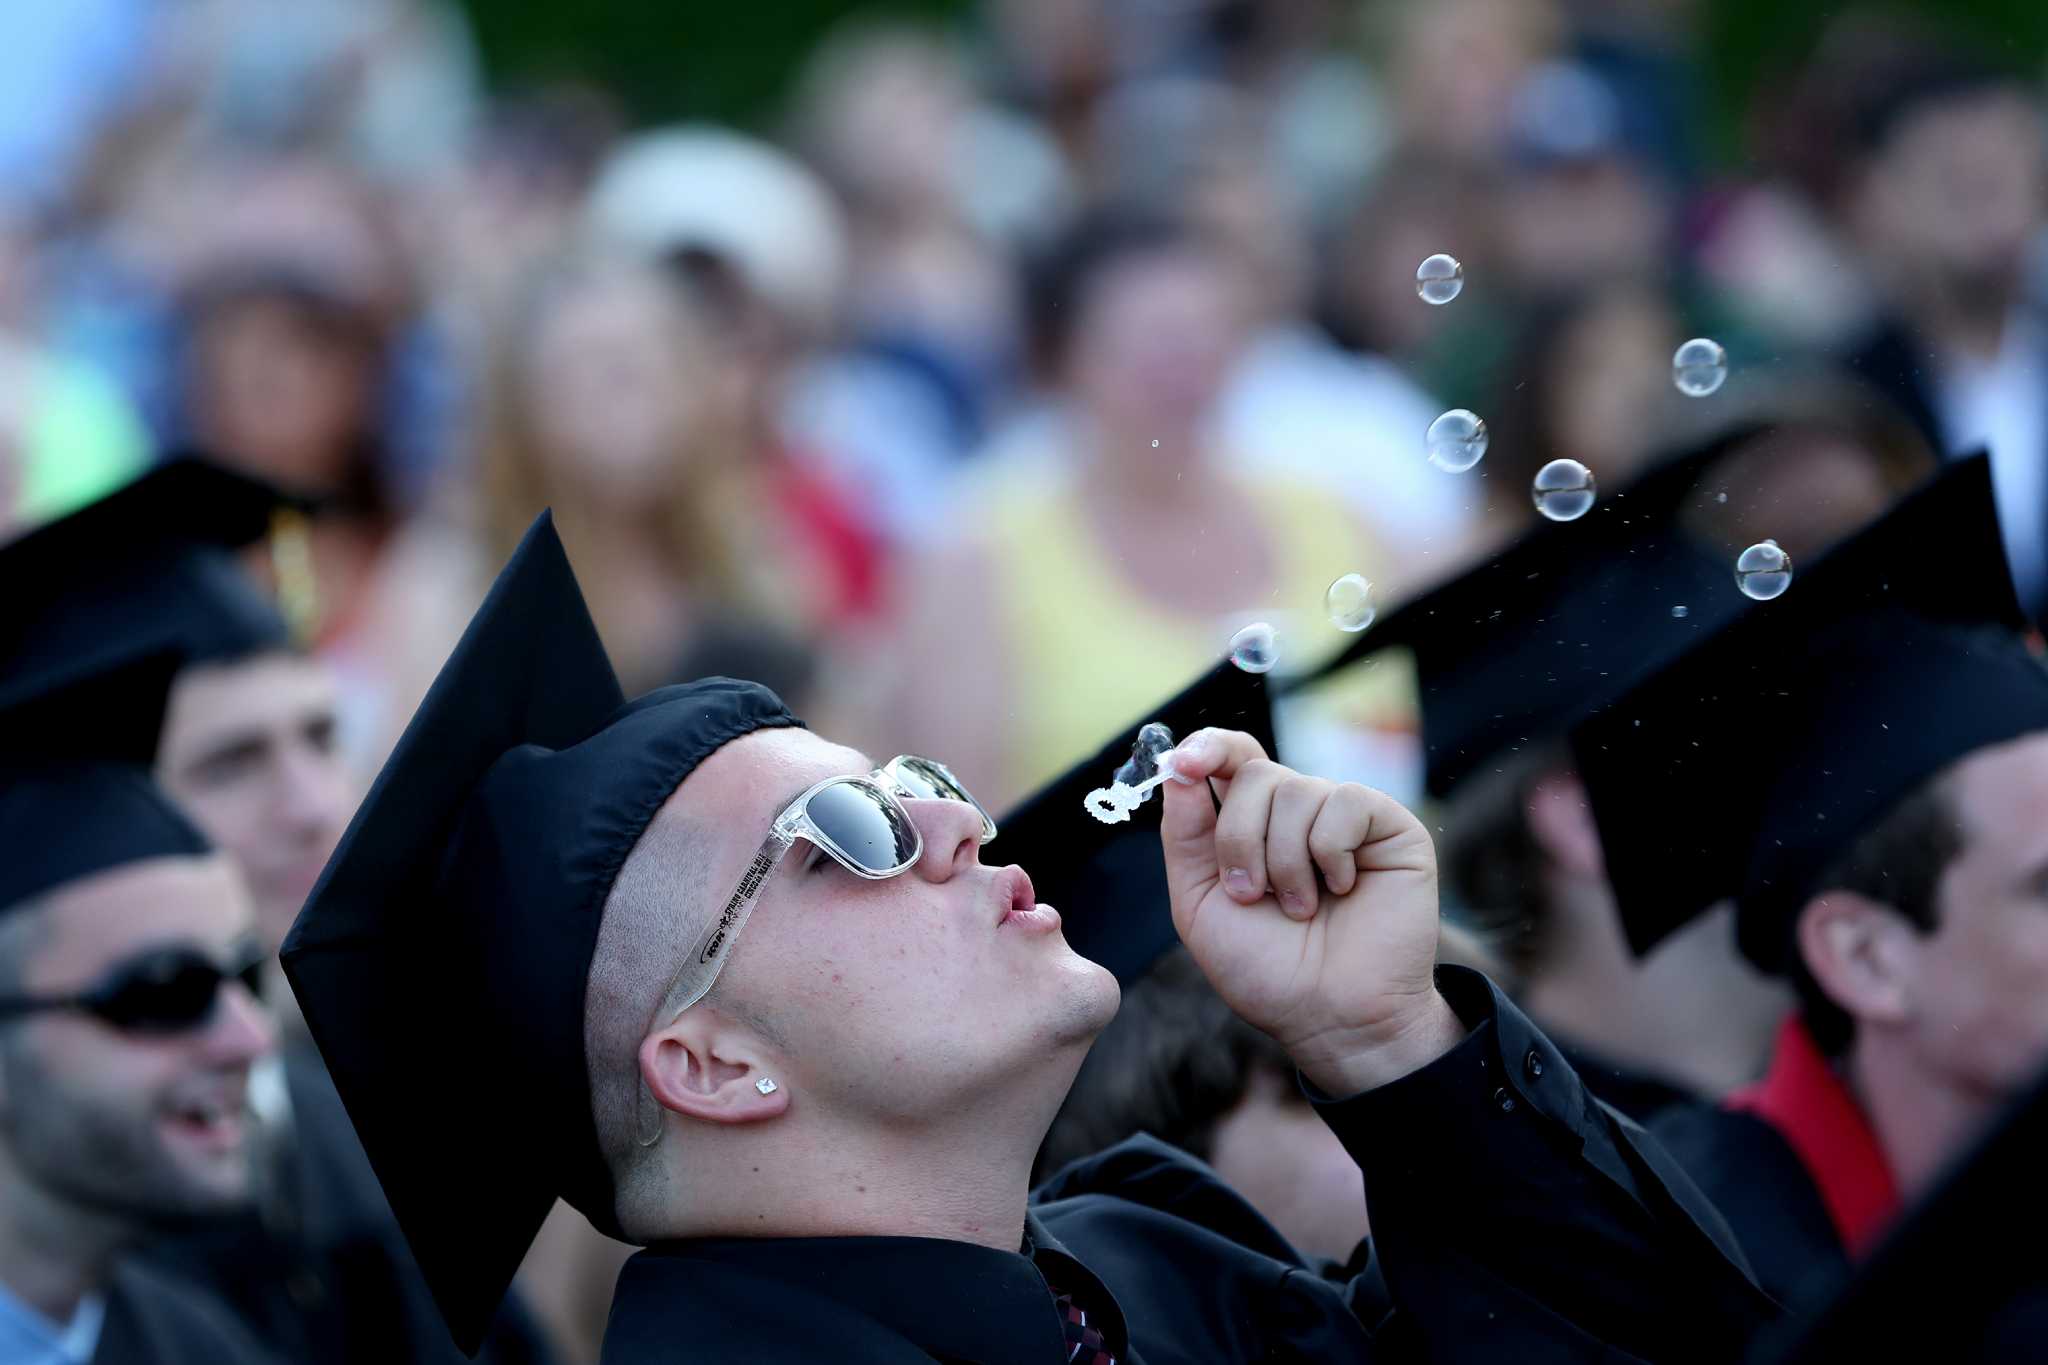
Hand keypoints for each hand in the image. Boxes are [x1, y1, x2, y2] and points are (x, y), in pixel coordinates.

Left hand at [1159, 729, 1463, 1093]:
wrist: (1331, 1017)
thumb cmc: (1267, 971)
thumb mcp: (1200, 903)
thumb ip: (1185, 833)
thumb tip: (1177, 766)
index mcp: (1252, 824)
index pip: (1230, 757)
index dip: (1208, 748)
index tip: (1186, 763)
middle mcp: (1298, 812)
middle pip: (1254, 773)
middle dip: (1239, 838)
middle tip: (1251, 894)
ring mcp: (1345, 817)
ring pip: (1296, 790)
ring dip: (1285, 862)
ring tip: (1301, 910)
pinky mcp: (1390, 826)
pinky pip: (1345, 802)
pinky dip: (1330, 853)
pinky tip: (1343, 889)